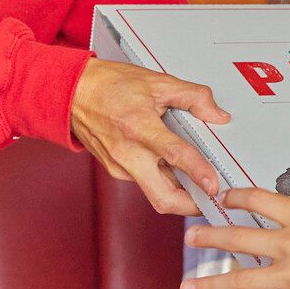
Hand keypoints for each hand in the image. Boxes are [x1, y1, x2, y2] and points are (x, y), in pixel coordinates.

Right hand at [70, 58, 229, 216]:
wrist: (73, 93)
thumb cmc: (110, 85)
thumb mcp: (157, 82)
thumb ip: (192, 96)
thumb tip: (217, 115)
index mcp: (138, 127)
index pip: (174, 155)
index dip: (197, 171)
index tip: (213, 185)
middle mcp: (128, 154)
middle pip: (163, 198)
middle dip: (191, 206)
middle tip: (212, 200)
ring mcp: (120, 167)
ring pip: (156, 193)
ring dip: (179, 192)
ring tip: (198, 181)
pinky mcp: (116, 171)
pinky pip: (146, 183)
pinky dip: (164, 180)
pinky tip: (172, 167)